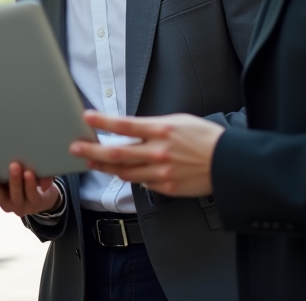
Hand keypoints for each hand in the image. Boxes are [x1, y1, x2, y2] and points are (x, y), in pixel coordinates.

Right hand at [0, 162, 59, 217]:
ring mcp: (20, 203)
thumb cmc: (18, 182)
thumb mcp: (5, 177)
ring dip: (14, 180)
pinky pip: (32, 194)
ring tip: (14, 166)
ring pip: (15, 194)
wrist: (42, 198)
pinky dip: (30, 184)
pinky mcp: (35, 202)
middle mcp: (5, 201)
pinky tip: (30, 173)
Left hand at [70, 111, 222, 197]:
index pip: (124, 125)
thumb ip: (153, 127)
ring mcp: (161, 172)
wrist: (229, 163)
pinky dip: (130, 177)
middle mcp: (158, 152)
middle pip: (116, 153)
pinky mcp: (166, 188)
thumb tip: (131, 130)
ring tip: (90, 162)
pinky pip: (142, 183)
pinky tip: (121, 172)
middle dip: (92, 151)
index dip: (102, 121)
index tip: (87, 117)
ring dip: (104, 167)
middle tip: (75, 148)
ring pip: (124, 172)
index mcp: (161, 130)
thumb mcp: (179, 121)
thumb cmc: (206, 138)